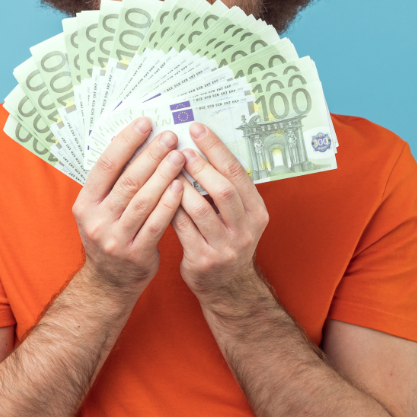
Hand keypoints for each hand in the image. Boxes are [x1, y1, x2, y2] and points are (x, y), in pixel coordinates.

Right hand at [72, 118, 184, 292]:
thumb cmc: (111, 235)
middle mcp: (96, 220)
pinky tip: (181, 186)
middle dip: (151, 155)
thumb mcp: (99, 210)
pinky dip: (169, 204)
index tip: (145, 123)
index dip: (126, 142)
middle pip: (127, 180)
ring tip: (180, 156)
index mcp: (85, 203)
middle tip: (170, 136)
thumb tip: (130, 140)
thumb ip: (112, 183)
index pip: (106, 165)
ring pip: (143, 200)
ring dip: (163, 175)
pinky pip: (156, 223)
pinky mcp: (136, 253)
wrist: (109, 283)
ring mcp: (115, 238)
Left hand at [172, 123, 269, 300]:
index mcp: (257, 212)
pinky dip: (170, 208)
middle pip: (223, 190)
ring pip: (199, 209)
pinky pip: (181, 228)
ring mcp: (225, 247)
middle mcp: (245, 229)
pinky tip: (159, 194)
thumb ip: (225, 189)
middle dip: (200, 166)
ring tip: (166, 169)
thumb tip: (197, 147)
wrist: (228, 288)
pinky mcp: (203, 260)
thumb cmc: (227, 241)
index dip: (217, 148)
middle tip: (179, 148)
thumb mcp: (238, 217)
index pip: (238, 173)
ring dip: (180, 186)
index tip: (198, 129)